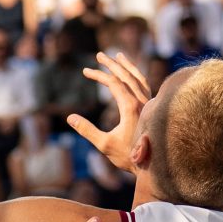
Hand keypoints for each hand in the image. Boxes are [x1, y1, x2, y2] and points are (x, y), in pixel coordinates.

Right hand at [67, 52, 150, 172]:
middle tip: (99, 55)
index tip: (85, 71)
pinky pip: (145, 86)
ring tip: (118, 56)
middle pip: (126, 75)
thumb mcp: (104, 145)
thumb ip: (86, 130)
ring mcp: (150, 104)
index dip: (98, 75)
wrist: (152, 166)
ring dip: (127, 66)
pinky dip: (137, 76)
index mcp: (131, 107)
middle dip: (111, 64)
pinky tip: (132, 75)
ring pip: (139, 78)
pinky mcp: (153, 108)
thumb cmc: (128, 156)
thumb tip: (70, 117)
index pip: (113, 83)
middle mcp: (143, 101)